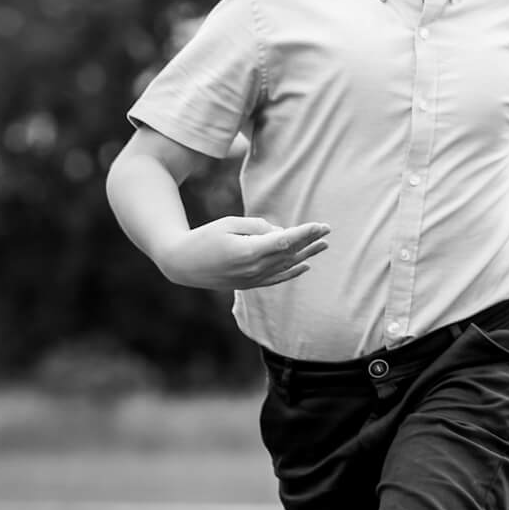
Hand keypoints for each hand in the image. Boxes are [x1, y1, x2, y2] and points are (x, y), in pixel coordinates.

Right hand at [158, 217, 328, 289]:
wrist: (181, 264)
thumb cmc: (203, 237)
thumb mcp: (228, 224)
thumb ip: (257, 226)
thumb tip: (281, 233)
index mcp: (248, 252)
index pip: (284, 241)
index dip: (305, 233)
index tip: (320, 226)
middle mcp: (254, 269)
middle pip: (289, 254)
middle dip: (310, 241)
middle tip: (327, 230)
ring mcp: (252, 279)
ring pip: (286, 266)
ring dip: (306, 255)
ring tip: (323, 245)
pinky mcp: (249, 285)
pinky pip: (276, 279)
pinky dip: (292, 272)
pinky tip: (305, 266)